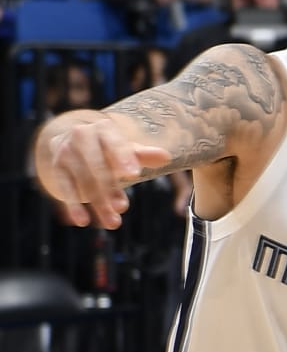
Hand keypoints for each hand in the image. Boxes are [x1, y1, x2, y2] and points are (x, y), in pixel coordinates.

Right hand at [35, 108, 170, 229]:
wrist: (76, 141)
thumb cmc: (109, 148)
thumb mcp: (126, 150)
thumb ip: (143, 155)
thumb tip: (165, 157)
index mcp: (103, 129)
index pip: (114, 143)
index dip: (123, 157)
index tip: (134, 174)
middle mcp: (81, 136)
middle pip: (97, 166)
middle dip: (109, 189)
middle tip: (123, 209)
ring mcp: (66, 151)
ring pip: (83, 180)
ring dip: (98, 202)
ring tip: (113, 222)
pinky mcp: (57, 167)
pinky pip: (65, 187)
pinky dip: (73, 205)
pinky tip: (82, 220)